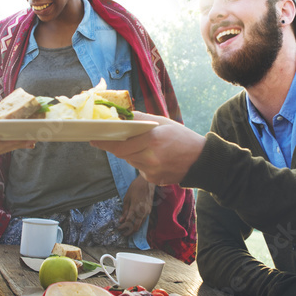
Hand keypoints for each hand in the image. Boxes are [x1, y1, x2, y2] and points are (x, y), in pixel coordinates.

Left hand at [91, 112, 205, 185]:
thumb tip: (123, 115)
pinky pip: (139, 169)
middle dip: (117, 146)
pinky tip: (155, 157)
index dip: (104, 142)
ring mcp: (152, 171)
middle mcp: (150, 158)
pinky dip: (141, 161)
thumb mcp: (164, 122)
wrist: (201, 161)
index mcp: (152, 140)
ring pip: (130, 161)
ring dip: (131, 153)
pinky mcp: (153, 180)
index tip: (93, 139)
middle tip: (113, 139)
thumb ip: (141, 119)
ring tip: (145, 146)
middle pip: (122, 154)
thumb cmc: (183, 138)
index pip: (120, 144)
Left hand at [119, 175, 153, 235]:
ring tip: (128, 231)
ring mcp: (147, 212)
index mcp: (135, 209)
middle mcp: (142, 212)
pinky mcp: (149, 210)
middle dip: (129, 232)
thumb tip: (121, 220)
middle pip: (136, 227)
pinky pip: (144, 220)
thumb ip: (124, 210)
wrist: (147, 182)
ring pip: (141, 225)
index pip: (128, 222)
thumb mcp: (127, 198)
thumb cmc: (135, 188)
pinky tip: (134, 224)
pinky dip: (139, 224)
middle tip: (123, 234)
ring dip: (134, 229)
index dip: (122, 227)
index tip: (118, 229)